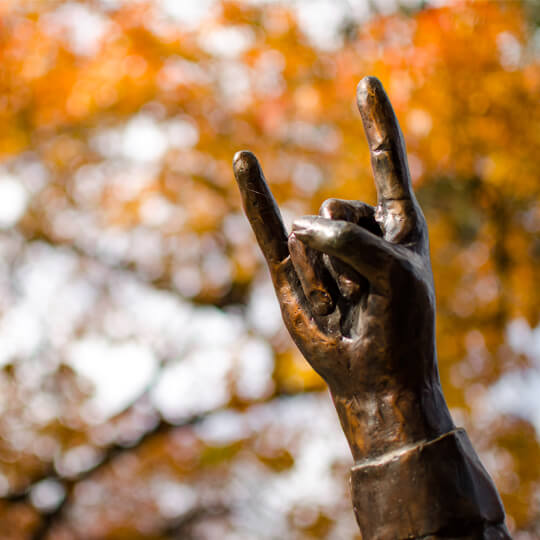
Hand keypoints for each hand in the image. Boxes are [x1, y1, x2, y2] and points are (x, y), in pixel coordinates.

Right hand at [233, 77, 453, 461]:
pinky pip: (268, 227)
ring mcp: (321, 248)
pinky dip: (255, 196)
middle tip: (368, 299)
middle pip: (342, 213)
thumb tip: (300, 227)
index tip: (365, 83)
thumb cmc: (400, 328)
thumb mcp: (396, 275)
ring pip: (313, 243)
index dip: (377, 123)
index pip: (387, 160)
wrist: (374, 377)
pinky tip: (244, 162)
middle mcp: (357, 228)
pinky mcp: (291, 269)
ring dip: (329, 286)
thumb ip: (350, 240)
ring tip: (344, 312)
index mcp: (396, 223)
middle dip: (353, 261)